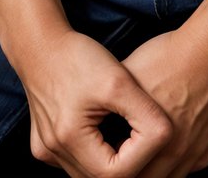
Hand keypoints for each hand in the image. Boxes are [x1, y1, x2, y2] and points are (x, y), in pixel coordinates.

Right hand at [20, 26, 173, 176]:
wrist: (39, 43)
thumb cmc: (78, 56)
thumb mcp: (119, 79)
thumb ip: (145, 113)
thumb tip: (168, 138)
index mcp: (69, 137)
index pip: (116, 173)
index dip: (142, 156)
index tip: (153, 130)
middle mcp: (53, 151)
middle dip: (130, 161)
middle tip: (146, 135)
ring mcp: (47, 151)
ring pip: (89, 174)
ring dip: (114, 160)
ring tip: (130, 133)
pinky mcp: (45, 146)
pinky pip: (76, 164)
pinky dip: (96, 155)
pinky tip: (108, 133)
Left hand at [116, 29, 207, 176]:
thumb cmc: (168, 60)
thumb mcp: (129, 75)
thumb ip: (111, 100)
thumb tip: (91, 107)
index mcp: (154, 141)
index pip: (128, 171)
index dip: (115, 165)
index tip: (107, 154)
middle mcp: (176, 154)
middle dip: (134, 171)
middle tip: (122, 158)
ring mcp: (194, 153)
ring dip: (154, 172)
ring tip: (140, 161)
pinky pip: (190, 168)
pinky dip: (176, 165)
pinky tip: (166, 151)